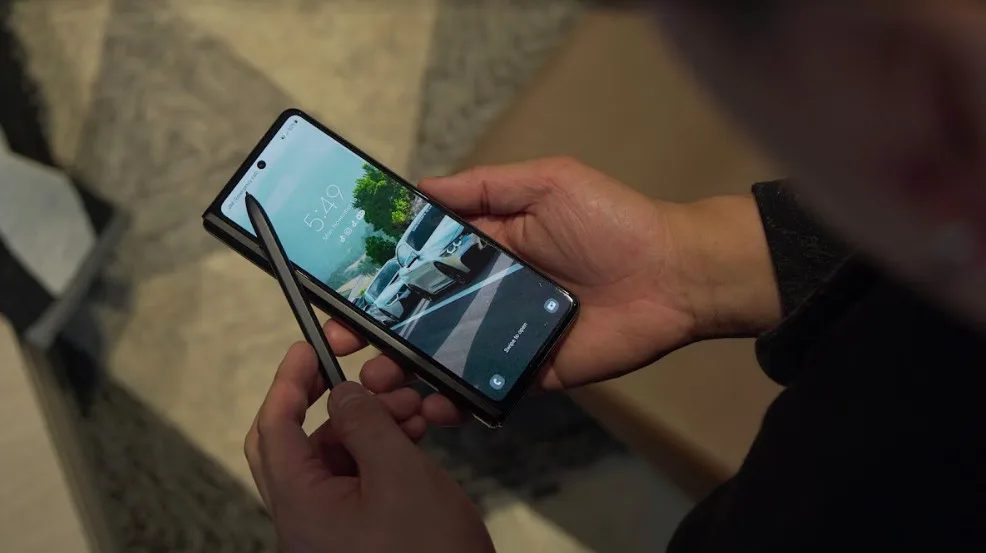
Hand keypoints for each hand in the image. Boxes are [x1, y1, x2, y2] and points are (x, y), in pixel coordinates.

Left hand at [244, 343, 493, 552]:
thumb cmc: (432, 552)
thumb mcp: (401, 475)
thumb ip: (366, 424)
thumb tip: (341, 392)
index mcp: (301, 507)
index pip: (274, 429)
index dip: (288, 383)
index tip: (307, 349)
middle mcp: (304, 521)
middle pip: (293, 445)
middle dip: (327, 404)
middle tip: (352, 374)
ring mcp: (328, 531)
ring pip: (330, 460)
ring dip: (364, 426)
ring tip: (410, 407)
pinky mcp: (355, 536)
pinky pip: (354, 481)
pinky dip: (377, 452)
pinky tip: (412, 435)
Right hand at [327, 157, 779, 423]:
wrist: (675, 275)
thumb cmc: (613, 221)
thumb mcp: (547, 182)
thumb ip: (484, 187)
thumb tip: (420, 187)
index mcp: (487, 249)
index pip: (419, 264)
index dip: (379, 276)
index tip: (339, 288)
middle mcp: (489, 294)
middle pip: (420, 317)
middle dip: (377, 332)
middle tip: (341, 345)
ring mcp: (506, 336)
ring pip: (443, 359)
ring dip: (405, 372)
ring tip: (379, 384)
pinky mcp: (531, 372)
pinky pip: (485, 391)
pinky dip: (454, 403)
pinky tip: (430, 409)